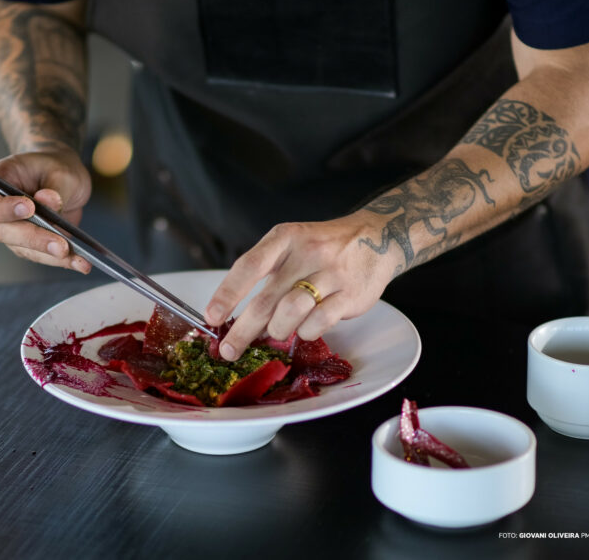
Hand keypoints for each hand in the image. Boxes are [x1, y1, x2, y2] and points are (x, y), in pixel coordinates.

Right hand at [0, 148, 92, 272]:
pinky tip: (81, 262)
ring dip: (51, 256)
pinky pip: (42, 256)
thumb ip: (55, 187)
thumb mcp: (62, 171)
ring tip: (79, 260)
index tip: (29, 207)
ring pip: (23, 249)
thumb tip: (48, 201)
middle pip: (3, 231)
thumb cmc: (56, 167)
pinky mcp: (29, 244)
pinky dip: (62, 261)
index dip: (0, 208)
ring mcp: (12, 230)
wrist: (64, 178)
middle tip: (61, 245)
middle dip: (34, 239)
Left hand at [204, 212, 397, 360]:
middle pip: (266, 299)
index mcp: (285, 238)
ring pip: (291, 312)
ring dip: (277, 330)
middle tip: (228, 351)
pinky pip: (318, 322)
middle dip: (242, 331)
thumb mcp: (293, 245)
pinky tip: (305, 328)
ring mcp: (332, 273)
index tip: (211, 318)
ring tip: (277, 332)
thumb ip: (268, 274)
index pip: (249, 266)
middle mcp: (307, 253)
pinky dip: (305, 332)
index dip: (227, 294)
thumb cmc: (324, 247)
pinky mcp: (351, 294)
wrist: (377, 237)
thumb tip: (238, 317)